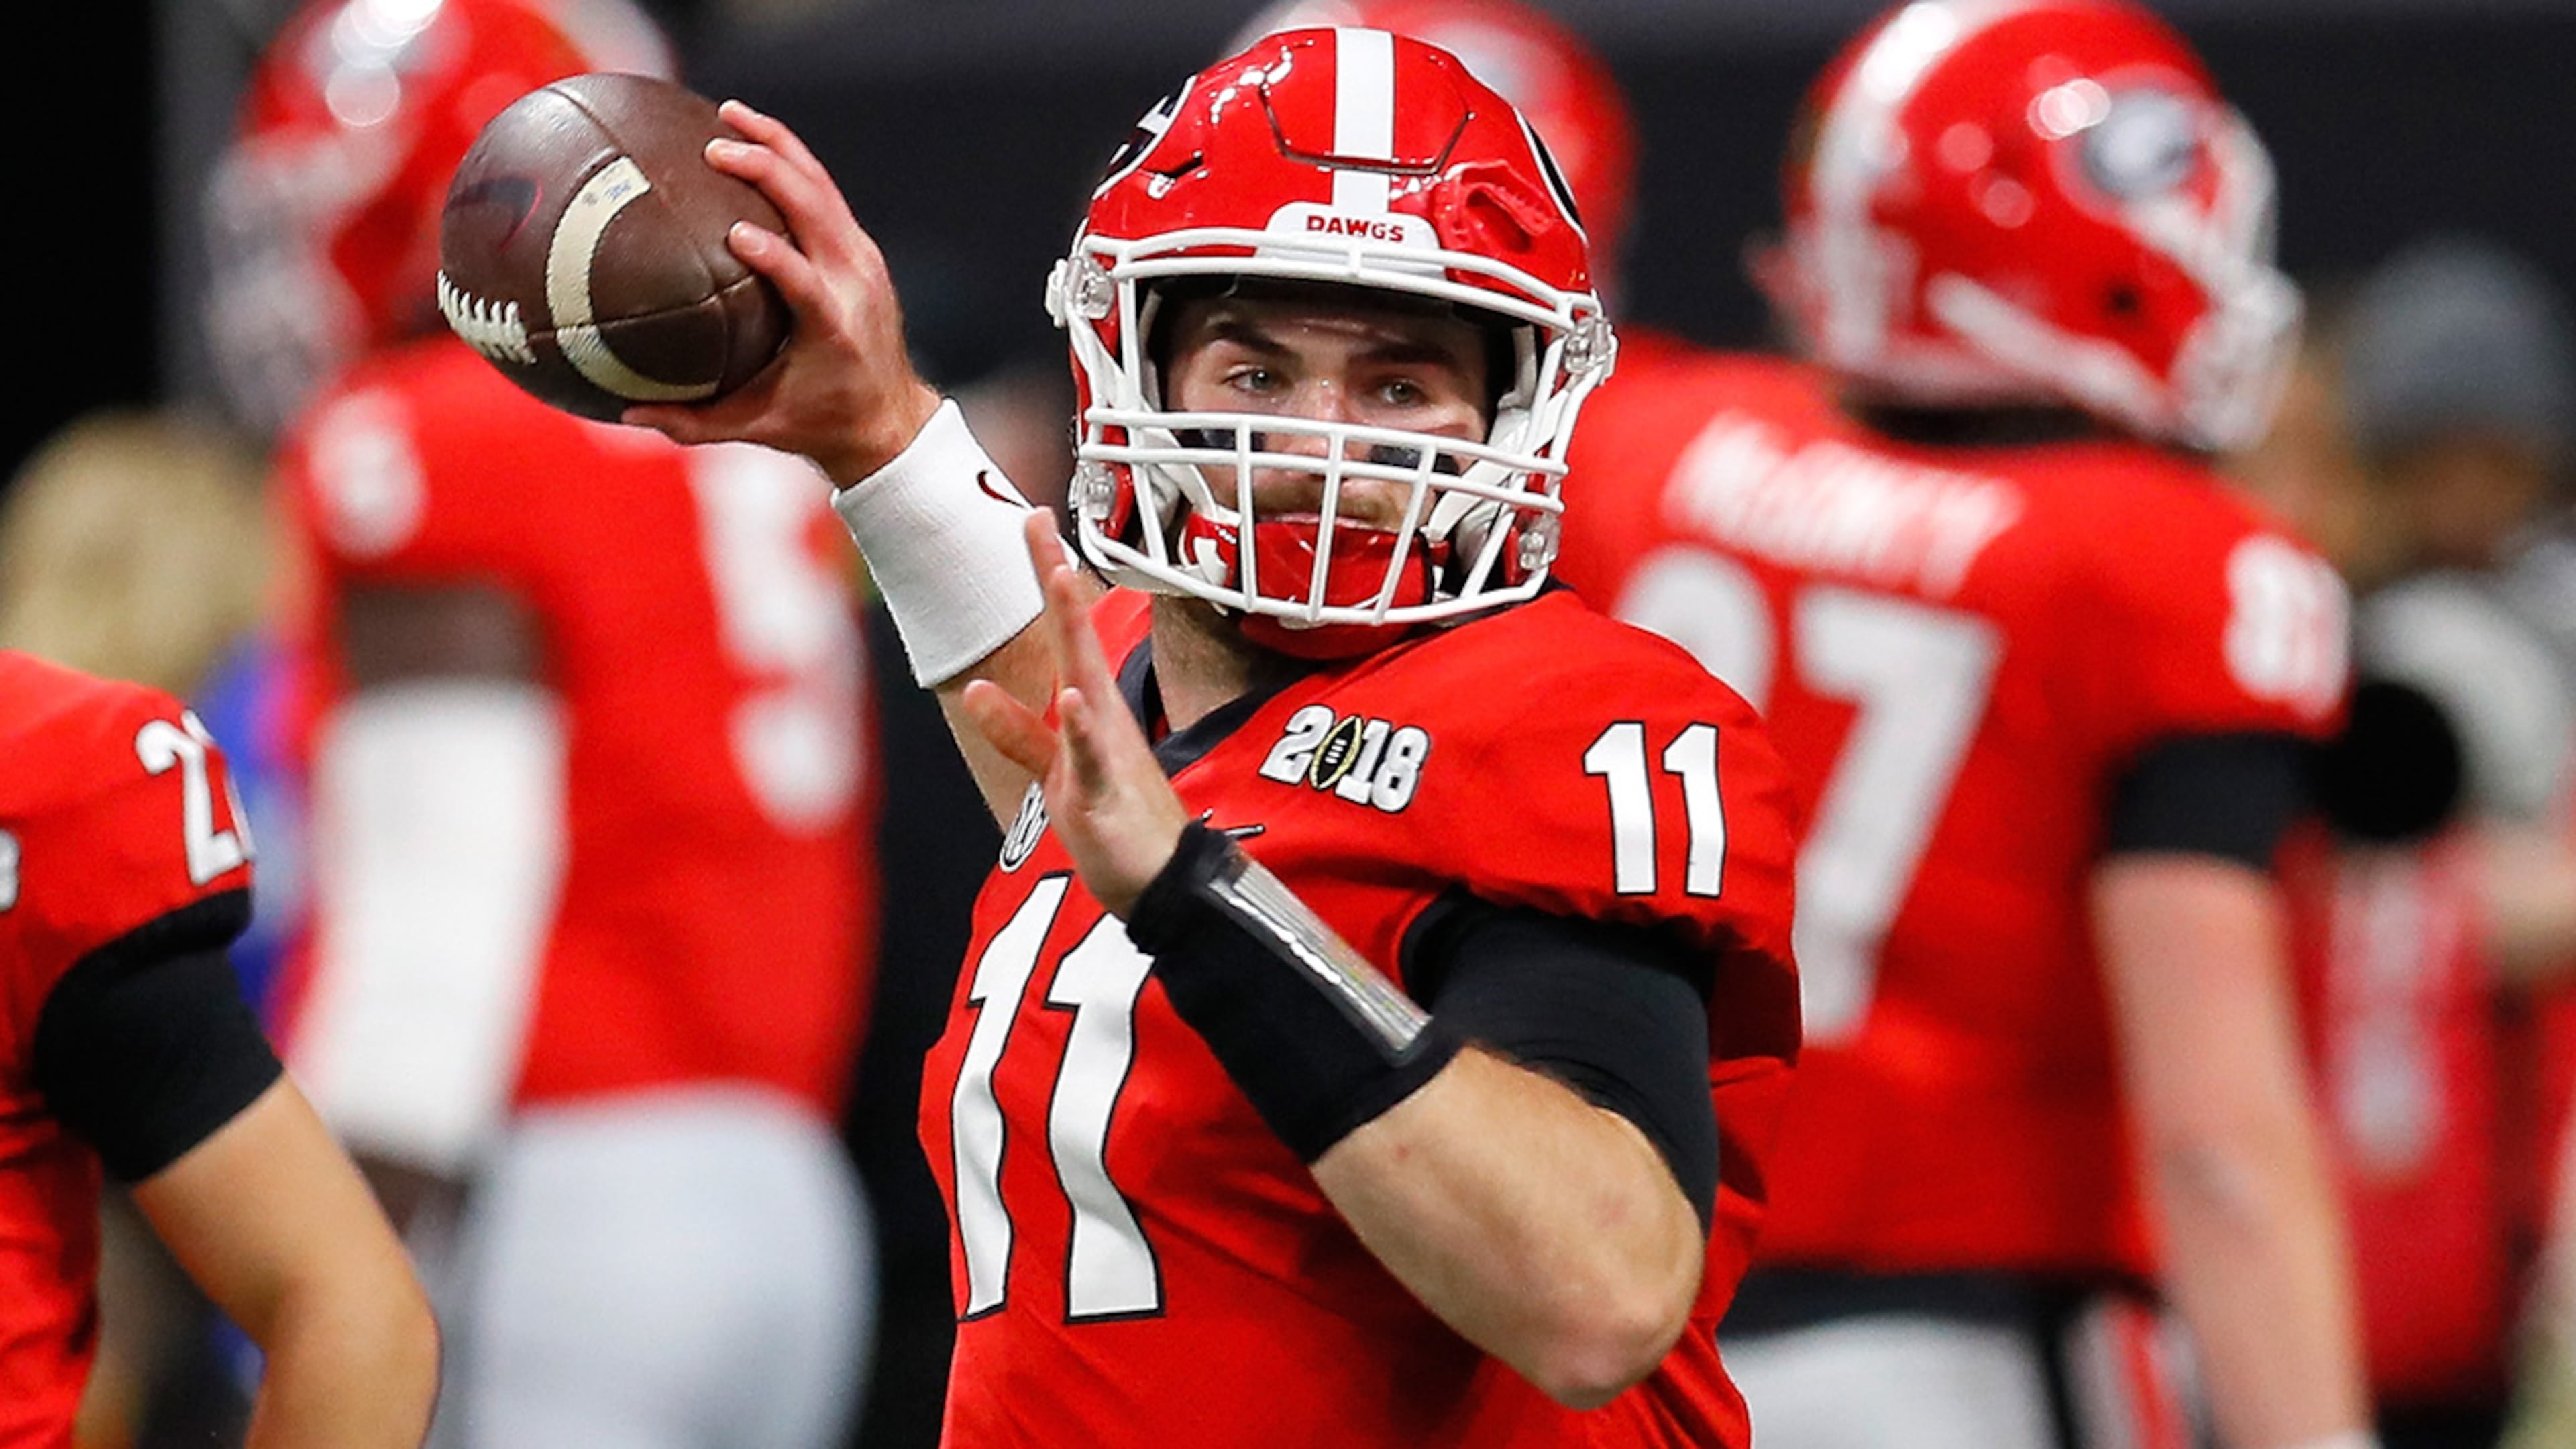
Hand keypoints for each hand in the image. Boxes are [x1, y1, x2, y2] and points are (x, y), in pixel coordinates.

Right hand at [624, 100, 941, 484]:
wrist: (891, 417)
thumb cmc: (819, 423)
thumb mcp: (758, 427)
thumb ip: (693, 422)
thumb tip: (625, 414)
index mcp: (834, 327)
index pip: (805, 281)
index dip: (775, 255)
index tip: (735, 232)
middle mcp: (854, 283)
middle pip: (816, 209)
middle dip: (768, 171)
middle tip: (713, 147)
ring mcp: (862, 259)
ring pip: (822, 185)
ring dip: (778, 145)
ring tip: (729, 113)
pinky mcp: (860, 247)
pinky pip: (825, 191)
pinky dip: (791, 160)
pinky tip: (751, 135)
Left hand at [958, 515, 1190, 915]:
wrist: (1165, 883)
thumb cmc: (1117, 823)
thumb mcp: (1057, 770)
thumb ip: (1018, 731)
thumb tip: (976, 690)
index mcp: (1090, 705)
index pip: (1065, 630)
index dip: (1047, 574)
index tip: (1033, 518)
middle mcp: (1101, 715)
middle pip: (1074, 634)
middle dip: (1054, 575)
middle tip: (1036, 517)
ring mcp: (1106, 750)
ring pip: (1087, 679)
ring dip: (1074, 629)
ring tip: (1061, 577)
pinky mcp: (1104, 793)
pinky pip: (1093, 757)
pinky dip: (1084, 729)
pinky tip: (1076, 699)